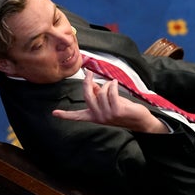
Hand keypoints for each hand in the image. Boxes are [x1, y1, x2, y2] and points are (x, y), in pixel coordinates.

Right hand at [52, 71, 169, 132]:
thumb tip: (91, 85)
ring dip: (107, 84)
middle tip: (89, 73)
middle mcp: (98, 117)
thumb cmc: (125, 110)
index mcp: (94, 116)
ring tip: (113, 84)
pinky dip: (112, 85)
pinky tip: (115, 83)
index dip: (65, 115)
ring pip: (101, 92)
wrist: (140, 120)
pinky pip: (110, 92)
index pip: (77, 116)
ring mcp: (107, 115)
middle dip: (87, 82)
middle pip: (86, 96)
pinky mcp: (116, 110)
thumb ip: (98, 94)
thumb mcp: (108, 102)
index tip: (54, 113)